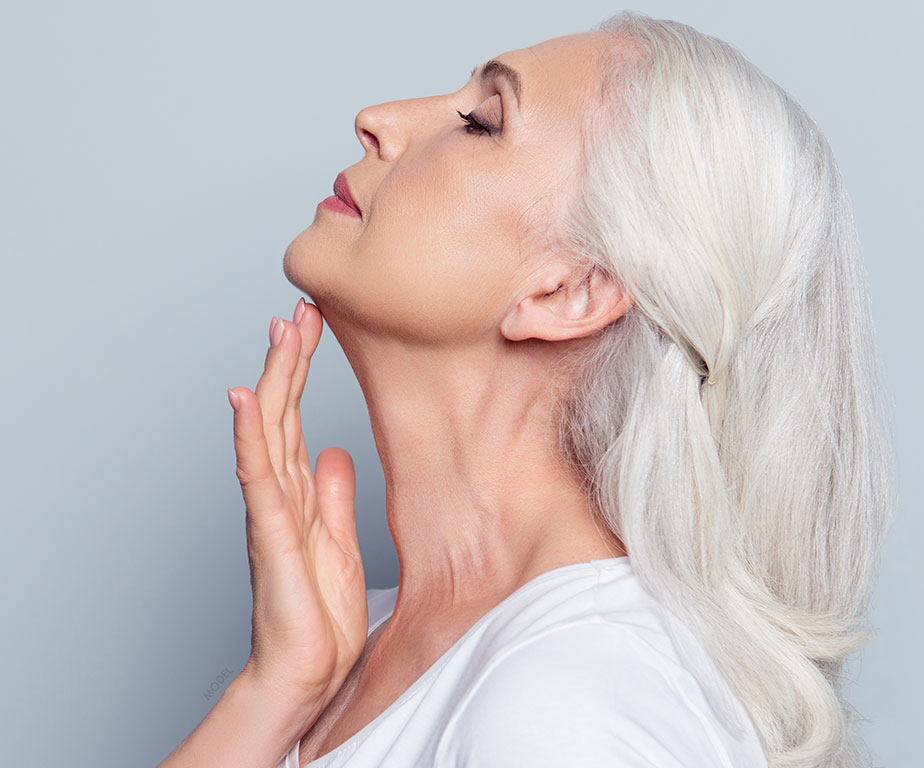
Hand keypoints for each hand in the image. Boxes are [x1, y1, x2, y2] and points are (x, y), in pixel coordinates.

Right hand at [226, 298, 367, 713]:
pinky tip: (246, 399)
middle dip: (290, 359)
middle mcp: (281, 494)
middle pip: (282, 413)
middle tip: (301, 310)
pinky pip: (258, 477)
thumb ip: (334, 496)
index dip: (304, 372)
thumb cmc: (318, 617)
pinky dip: (250, 436)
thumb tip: (337, 453)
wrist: (305, 672)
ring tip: (280, 331)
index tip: (316, 325)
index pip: (298, 419)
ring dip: (274, 379)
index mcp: (299, 494)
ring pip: (268, 432)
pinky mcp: (270, 534)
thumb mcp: (340, 542)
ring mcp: (272, 511)